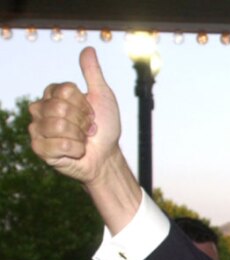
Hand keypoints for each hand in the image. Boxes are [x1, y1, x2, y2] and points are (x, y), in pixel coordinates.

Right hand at [29, 47, 122, 184]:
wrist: (106, 155)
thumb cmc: (104, 127)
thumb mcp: (103, 96)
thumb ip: (93, 73)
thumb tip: (88, 49)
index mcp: (53, 94)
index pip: (66, 90)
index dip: (84, 104)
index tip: (91, 113)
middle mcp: (40, 109)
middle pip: (60, 108)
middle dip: (82, 121)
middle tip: (87, 128)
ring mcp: (37, 128)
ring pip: (57, 126)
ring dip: (79, 136)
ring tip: (82, 140)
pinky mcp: (39, 148)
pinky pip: (58, 145)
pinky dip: (75, 150)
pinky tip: (76, 151)